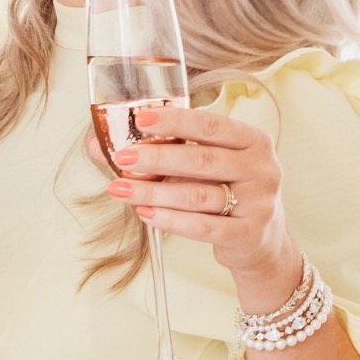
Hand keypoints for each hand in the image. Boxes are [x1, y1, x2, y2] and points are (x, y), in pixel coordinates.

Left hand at [105, 105, 298, 303]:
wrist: (261, 241)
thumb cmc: (225, 192)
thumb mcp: (203, 166)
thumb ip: (161, 151)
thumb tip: (98, 143)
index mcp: (253, 140)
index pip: (210, 125)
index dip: (174, 121)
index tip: (139, 118)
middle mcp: (261, 168)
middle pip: (202, 159)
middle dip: (157, 157)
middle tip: (123, 157)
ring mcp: (258, 203)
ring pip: (198, 195)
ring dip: (154, 192)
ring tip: (121, 189)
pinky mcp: (248, 234)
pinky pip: (203, 227)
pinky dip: (170, 220)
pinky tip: (145, 213)